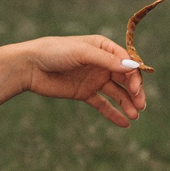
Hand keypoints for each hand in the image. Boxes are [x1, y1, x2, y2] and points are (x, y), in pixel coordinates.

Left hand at [0, 35, 147, 125]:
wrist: (29, 66)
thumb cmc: (54, 52)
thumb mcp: (81, 52)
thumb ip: (106, 61)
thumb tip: (131, 68)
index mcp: (103, 48)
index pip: (126, 62)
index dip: (134, 75)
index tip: (136, 89)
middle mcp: (101, 63)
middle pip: (125, 79)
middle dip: (135, 92)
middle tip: (140, 106)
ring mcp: (93, 79)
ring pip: (116, 93)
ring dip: (127, 104)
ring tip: (134, 116)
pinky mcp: (84, 93)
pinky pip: (102, 104)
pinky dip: (113, 113)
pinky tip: (124, 123)